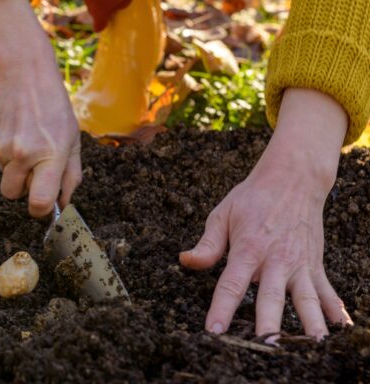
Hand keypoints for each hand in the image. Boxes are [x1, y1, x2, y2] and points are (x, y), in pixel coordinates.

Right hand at [0, 0, 81, 216]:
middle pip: (13, 194)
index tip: (43, 204)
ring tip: (25, 137)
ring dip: (14, 166)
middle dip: (23, 188)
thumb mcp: (73, 138)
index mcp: (51, 154)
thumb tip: (63, 205)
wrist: (22, 71)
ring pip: (4, 175)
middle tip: (34, 166)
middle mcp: (23, 154)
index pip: (39, 202)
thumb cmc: (53, 105)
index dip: (40, 210)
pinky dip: (4, 149)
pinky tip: (13, 127)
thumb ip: (71, 175)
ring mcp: (1, 147)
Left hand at [180, 88, 352, 338]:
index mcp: (249, 249)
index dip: (221, 308)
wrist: (294, 179)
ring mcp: (300, 265)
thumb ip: (207, 244)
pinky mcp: (315, 265)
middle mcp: (276, 260)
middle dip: (269, 324)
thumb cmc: (252, 199)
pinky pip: (326, 292)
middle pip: (271, 298)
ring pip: (305, 300)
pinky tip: (342, 331)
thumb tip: (185, 261)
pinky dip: (335, 311)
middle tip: (266, 346)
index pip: (232, 284)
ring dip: (309, 324)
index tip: (214, 331)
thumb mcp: (223, 215)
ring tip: (313, 346)